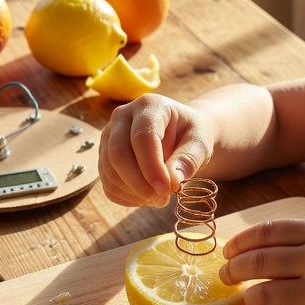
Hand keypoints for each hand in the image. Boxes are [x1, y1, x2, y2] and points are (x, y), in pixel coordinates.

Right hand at [98, 95, 215, 206]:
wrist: (180, 135)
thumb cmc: (190, 135)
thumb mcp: (200, 143)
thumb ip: (189, 159)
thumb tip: (172, 180)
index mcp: (149, 105)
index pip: (142, 137)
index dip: (151, 167)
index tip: (167, 190)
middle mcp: (122, 116)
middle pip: (118, 153)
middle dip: (139, 183)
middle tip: (163, 199)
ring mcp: (109, 136)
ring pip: (109, 171)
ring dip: (133, 193)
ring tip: (159, 198)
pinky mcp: (104, 156)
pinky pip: (107, 183)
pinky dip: (126, 197)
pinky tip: (146, 198)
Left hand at [219, 219, 304, 304]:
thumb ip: (301, 238)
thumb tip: (252, 248)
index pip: (265, 233)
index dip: (239, 243)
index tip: (228, 252)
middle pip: (257, 263)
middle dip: (234, 270)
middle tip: (227, 276)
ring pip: (263, 296)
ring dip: (249, 299)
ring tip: (251, 300)